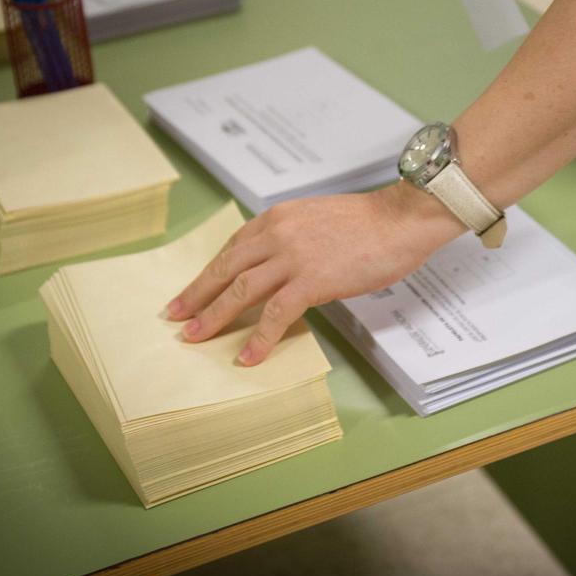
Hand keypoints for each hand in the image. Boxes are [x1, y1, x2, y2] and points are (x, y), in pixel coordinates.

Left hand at [165, 182, 463, 365]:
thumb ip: (293, 238)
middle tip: (176, 316)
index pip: (233, 248)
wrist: (399, 220)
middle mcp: (277, 234)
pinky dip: (258, 338)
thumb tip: (279, 265)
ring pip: (241, 291)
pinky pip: (275, 314)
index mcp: (278, 218)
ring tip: (196, 337)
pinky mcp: (310, 280)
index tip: (194, 289)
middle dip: (197, 295)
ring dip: (214, 316)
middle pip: (226, 269)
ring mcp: (292, 258)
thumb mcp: (318, 219)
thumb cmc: (369, 223)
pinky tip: (248, 357)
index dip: (210, 272)